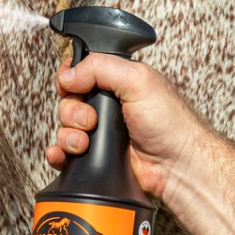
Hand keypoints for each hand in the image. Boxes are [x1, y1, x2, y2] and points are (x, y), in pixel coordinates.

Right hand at [44, 53, 206, 207]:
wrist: (176, 166)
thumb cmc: (170, 124)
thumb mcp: (139, 80)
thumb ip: (101, 67)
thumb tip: (68, 74)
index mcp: (117, 82)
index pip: (79, 72)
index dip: (70, 78)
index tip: (74, 86)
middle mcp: (107, 106)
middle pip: (67, 101)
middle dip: (72, 111)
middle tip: (91, 120)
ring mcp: (99, 132)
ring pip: (64, 128)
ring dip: (68, 135)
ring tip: (85, 143)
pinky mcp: (95, 156)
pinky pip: (64, 153)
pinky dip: (58, 154)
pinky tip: (63, 155)